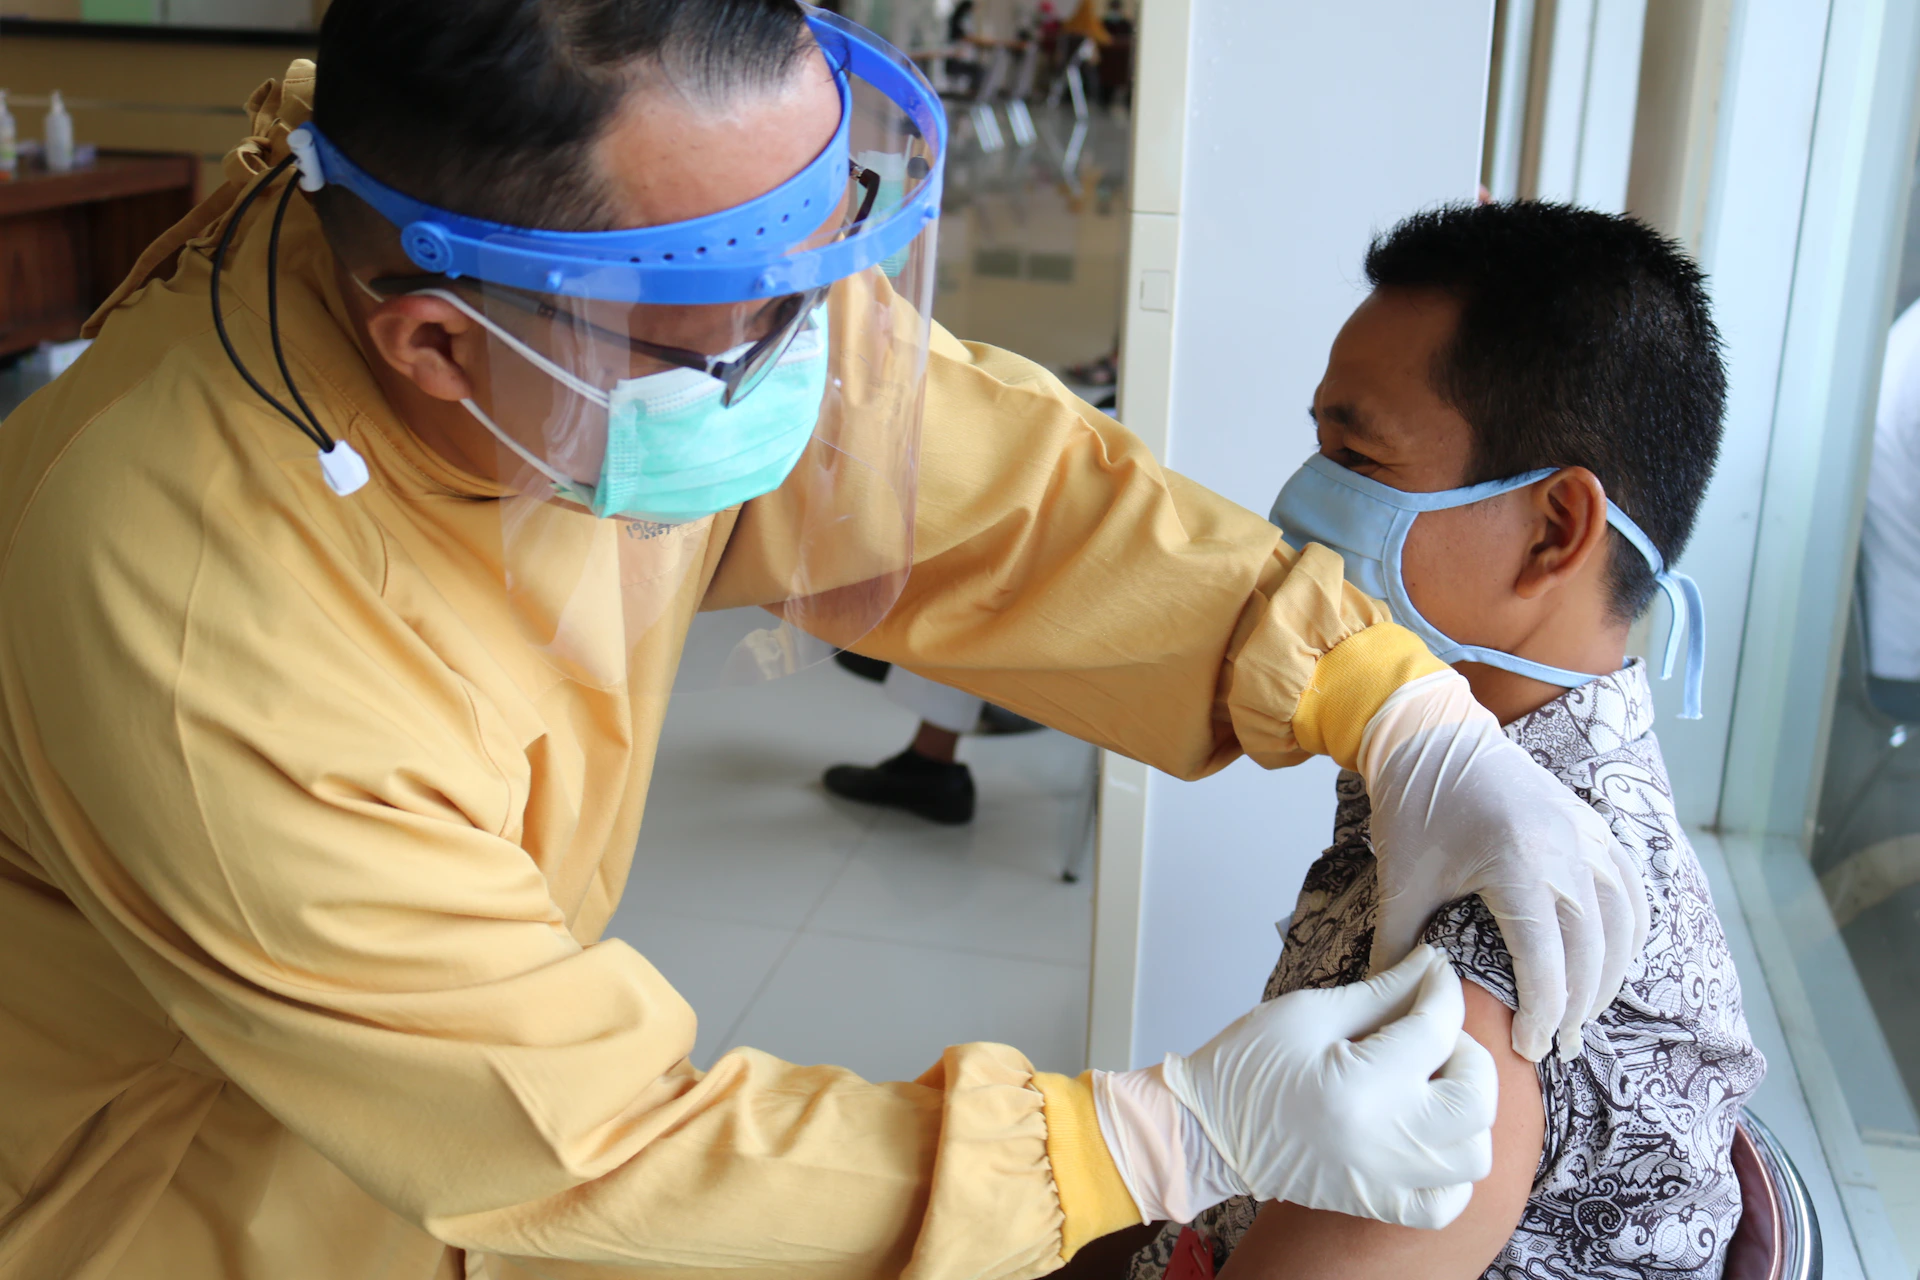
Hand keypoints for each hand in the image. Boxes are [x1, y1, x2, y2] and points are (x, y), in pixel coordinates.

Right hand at [1094, 946, 1496, 1229]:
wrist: (1207, 1131)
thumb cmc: (1247, 1065)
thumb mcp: (1309, 1012)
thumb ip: (1380, 992)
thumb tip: (1430, 967)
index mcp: (1361, 1084)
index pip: (1436, 1029)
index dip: (1441, 989)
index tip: (1435, 972)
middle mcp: (1384, 1140)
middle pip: (1476, 1099)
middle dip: (1469, 1054)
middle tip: (1435, 1033)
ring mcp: (1385, 1180)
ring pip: (1473, 1154)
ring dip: (1468, 1112)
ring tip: (1433, 1086)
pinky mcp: (1378, 1203)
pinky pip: (1447, 1202)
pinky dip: (1453, 1171)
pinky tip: (1429, 1137)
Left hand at [1358, 670, 1650, 1061]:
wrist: (1434, 737)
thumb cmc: (1415, 807)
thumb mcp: (1401, 880)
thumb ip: (1397, 947)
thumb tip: (1394, 1002)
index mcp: (1519, 865)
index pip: (1547, 960)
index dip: (1542, 1013)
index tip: (1529, 1047)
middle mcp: (1567, 852)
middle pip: (1592, 951)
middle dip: (1578, 1007)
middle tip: (1558, 1046)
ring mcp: (1587, 837)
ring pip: (1621, 924)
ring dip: (1609, 976)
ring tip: (1583, 1015)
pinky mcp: (1592, 827)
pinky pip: (1629, 889)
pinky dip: (1628, 932)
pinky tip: (1612, 961)